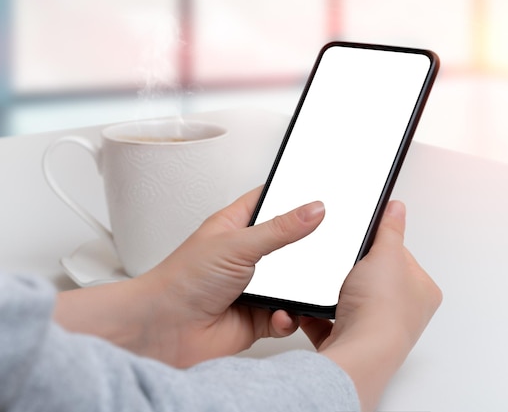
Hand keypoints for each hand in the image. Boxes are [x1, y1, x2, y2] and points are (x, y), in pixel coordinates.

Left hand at [54, 186, 324, 367]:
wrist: (163, 330)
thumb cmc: (182, 280)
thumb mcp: (237, 244)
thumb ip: (280, 228)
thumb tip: (314, 209)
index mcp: (236, 227)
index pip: (270, 202)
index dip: (293, 196)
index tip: (320, 195)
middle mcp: (246, 256)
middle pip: (288, 245)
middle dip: (305, 249)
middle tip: (325, 246)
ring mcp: (253, 288)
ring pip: (293, 283)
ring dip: (300, 288)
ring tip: (304, 286)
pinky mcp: (258, 318)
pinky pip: (287, 316)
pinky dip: (288, 317)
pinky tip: (280, 314)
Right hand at [300, 200, 441, 411]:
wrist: (359, 353)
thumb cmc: (382, 311)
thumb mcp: (387, 254)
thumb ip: (390, 229)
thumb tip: (396, 209)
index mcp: (422, 291)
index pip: (401, 255)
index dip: (380, 243)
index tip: (366, 238)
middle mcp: (404, 314)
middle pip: (374, 278)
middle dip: (355, 269)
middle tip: (347, 262)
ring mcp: (376, 329)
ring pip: (350, 300)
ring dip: (337, 291)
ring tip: (334, 285)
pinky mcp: (351, 341)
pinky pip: (329, 322)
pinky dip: (319, 315)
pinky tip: (314, 307)